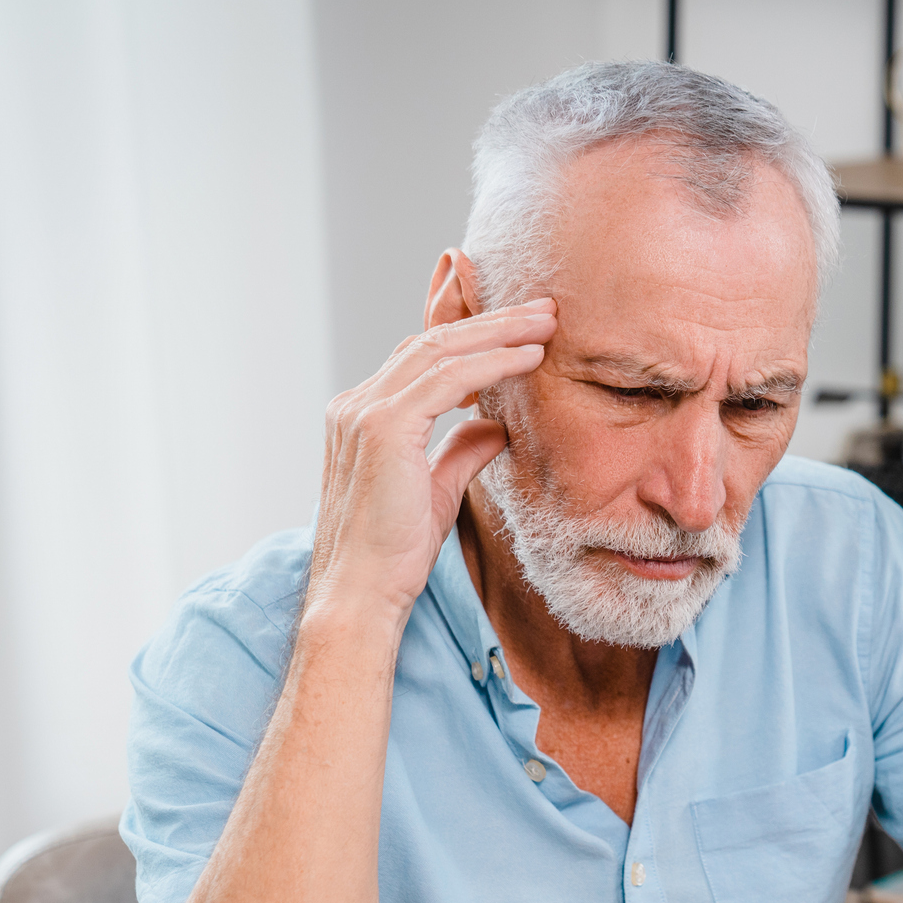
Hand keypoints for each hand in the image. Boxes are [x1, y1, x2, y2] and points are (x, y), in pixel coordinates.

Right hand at [305, 297, 556, 627]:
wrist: (360, 594)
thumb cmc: (393, 554)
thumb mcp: (437, 491)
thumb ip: (461, 451)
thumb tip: (495, 424)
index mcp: (362, 416)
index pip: (421, 360)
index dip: (473, 339)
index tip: (522, 332)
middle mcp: (356, 405)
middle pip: (432, 342)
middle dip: (492, 321)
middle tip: (543, 308)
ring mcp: (364, 413)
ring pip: (440, 349)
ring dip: (499, 331)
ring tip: (546, 322)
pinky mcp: (382, 428)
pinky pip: (447, 378)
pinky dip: (492, 362)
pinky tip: (528, 357)